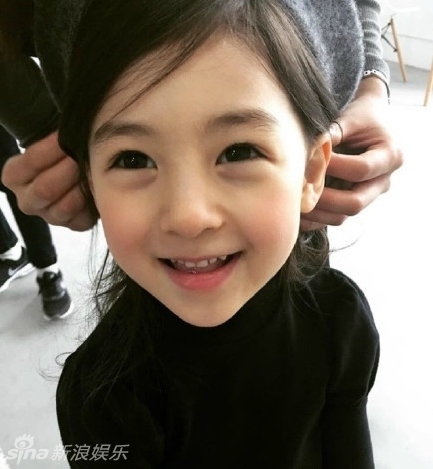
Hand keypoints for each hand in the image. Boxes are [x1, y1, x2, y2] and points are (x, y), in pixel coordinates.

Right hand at [1, 132, 96, 230]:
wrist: (80, 170)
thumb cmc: (63, 152)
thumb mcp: (52, 143)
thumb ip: (54, 139)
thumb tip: (69, 129)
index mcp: (14, 176)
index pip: (31, 162)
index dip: (52, 148)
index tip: (68, 135)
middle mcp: (27, 200)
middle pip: (46, 189)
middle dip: (70, 169)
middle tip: (88, 153)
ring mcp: (49, 216)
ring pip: (64, 206)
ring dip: (82, 186)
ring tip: (96, 169)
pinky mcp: (72, 225)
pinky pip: (81, 219)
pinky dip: (92, 204)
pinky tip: (99, 189)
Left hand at [301, 77, 403, 230]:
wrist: (369, 123)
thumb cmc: (360, 117)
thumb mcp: (350, 117)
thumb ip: (333, 131)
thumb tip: (310, 148)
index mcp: (390, 156)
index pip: (361, 170)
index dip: (334, 167)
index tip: (311, 159)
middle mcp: (382, 182)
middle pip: (355, 203)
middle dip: (323, 198)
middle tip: (300, 189)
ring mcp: (367, 196)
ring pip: (342, 216)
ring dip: (315, 212)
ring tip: (293, 202)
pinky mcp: (352, 203)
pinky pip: (332, 219)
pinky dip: (313, 218)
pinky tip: (295, 211)